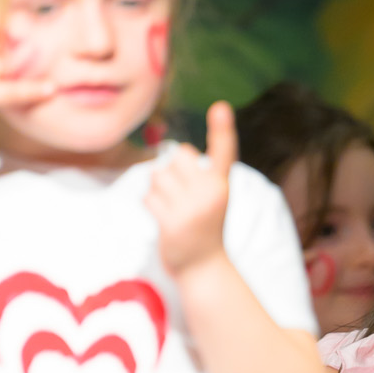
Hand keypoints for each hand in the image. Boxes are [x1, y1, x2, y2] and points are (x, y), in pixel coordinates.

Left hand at [147, 99, 235, 276]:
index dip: (222, 128)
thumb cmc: (205, 225)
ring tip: (173, 208)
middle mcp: (211, 193)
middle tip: (182, 194)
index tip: (220, 107)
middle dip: (172, 169)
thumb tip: (169, 152)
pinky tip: (164, 218)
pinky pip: (148, 197)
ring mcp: (192, 209)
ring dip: (158, 189)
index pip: (225, 151)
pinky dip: (151, 205)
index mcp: (223, 184)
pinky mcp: (173, 223)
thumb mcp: (212, 198)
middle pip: (177, 156)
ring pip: (158, 175)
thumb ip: (196, 175)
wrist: (204, 266)